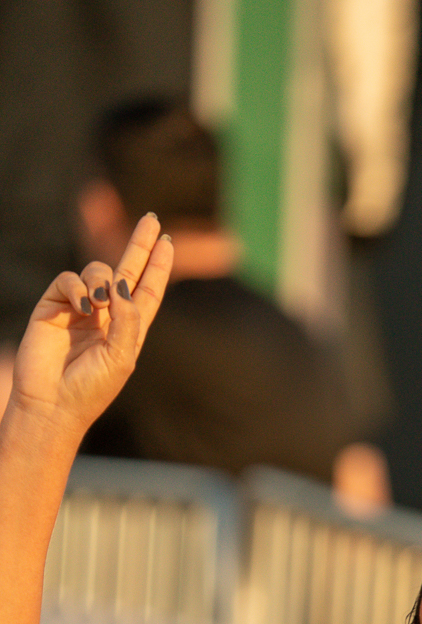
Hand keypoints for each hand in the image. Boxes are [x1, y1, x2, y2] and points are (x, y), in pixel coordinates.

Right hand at [7, 213, 172, 436]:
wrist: (52, 403)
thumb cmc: (91, 388)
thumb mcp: (121, 355)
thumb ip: (128, 318)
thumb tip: (122, 282)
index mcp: (128, 329)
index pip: (148, 291)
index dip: (158, 266)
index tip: (168, 242)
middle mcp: (106, 315)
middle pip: (126, 271)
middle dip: (139, 245)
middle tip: (153, 220)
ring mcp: (80, 309)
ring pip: (96, 272)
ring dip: (100, 279)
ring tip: (99, 304)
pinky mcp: (54, 306)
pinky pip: (68, 279)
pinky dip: (77, 287)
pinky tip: (82, 307)